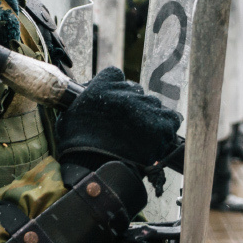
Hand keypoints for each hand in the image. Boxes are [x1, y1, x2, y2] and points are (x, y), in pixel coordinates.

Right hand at [55, 67, 181, 169]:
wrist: (93, 166)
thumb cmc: (78, 144)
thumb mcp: (70, 114)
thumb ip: (85, 101)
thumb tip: (90, 99)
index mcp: (104, 85)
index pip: (116, 76)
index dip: (116, 91)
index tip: (114, 104)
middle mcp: (127, 92)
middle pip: (137, 92)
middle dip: (133, 107)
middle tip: (126, 126)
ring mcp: (145, 107)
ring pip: (154, 104)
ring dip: (149, 117)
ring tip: (139, 136)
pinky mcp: (160, 125)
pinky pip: (171, 119)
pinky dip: (165, 127)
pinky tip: (156, 137)